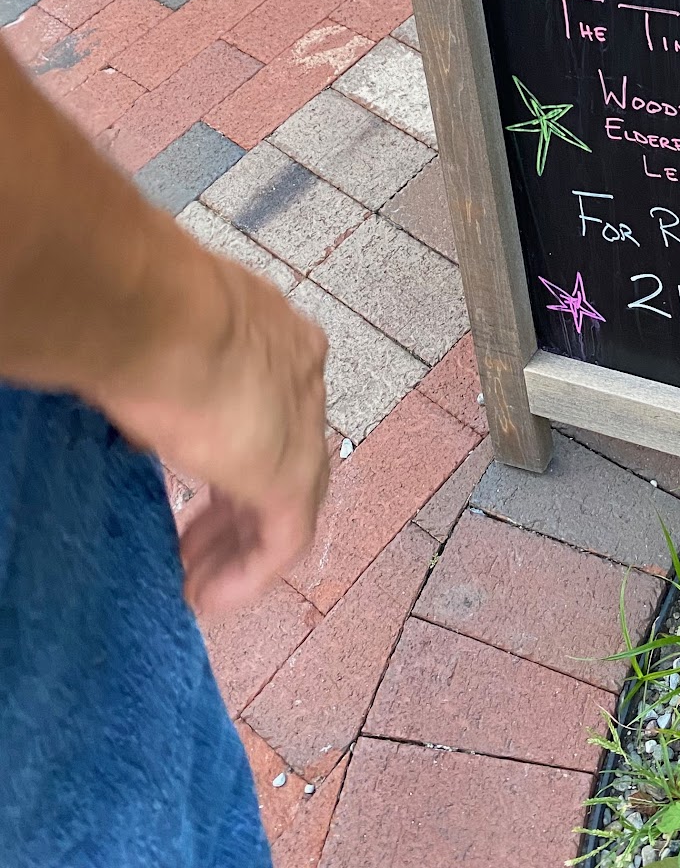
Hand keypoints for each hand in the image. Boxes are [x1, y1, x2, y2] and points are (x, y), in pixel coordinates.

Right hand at [100, 252, 329, 617]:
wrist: (160, 317)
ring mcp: (304, 425)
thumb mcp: (164, 345)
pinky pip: (284, 538)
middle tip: (192, 546)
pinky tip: (211, 596)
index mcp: (276, 335)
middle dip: (235, 507)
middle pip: (281, 453)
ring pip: (287, 498)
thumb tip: (143, 407)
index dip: (233, 451)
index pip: (268, 403)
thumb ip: (172, 379)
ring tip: (199, 583)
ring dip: (240, 544)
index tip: (197, 486)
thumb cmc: (146, 315)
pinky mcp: (291, 475)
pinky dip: (250, 573)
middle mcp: (302, 375)